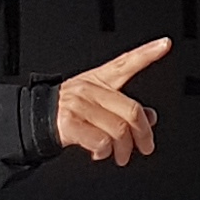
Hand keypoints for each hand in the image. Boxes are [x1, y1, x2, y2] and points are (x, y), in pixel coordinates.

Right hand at [55, 38, 169, 164]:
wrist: (35, 118)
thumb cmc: (70, 110)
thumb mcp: (97, 102)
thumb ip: (123, 108)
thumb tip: (150, 118)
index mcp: (99, 79)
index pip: (126, 62)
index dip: (147, 53)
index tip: (165, 44)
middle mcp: (90, 89)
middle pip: (131, 111)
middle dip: (143, 135)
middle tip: (145, 147)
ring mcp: (79, 105)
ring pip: (118, 130)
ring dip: (123, 149)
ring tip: (119, 155)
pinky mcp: (69, 122)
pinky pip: (101, 141)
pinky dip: (104, 152)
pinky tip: (99, 153)